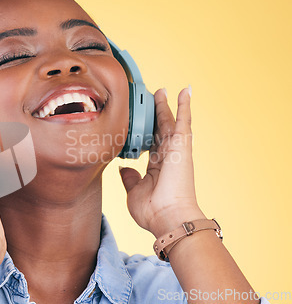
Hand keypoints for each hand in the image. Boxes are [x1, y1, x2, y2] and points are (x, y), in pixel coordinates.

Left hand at [119, 87, 205, 237]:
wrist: (168, 218)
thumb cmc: (153, 211)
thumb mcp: (134, 192)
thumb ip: (129, 178)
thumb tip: (123, 169)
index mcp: (157, 167)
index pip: (151, 144)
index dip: (146, 132)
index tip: (140, 123)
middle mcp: (168, 156)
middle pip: (160, 129)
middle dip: (156, 114)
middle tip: (153, 98)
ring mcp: (176, 150)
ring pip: (170, 121)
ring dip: (167, 106)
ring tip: (163, 91)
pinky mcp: (182, 145)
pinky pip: (184, 120)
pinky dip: (185, 105)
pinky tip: (185, 91)